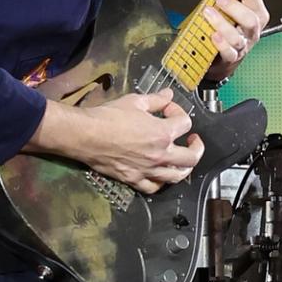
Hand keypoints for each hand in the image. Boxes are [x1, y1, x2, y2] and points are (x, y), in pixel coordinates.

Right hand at [78, 88, 202, 193]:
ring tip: (183, 160)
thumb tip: (168, 94)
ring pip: (177, 176)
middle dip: (196, 147)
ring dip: (184, 167)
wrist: (85, 135)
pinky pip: (154, 187)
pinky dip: (161, 182)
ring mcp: (148, 170)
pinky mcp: (134, 179)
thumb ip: (156, 100)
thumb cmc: (108, 117)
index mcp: (163, 133)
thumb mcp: (135, 101)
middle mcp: (160, 154)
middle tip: (193, 140)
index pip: (185, 124)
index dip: (178, 112)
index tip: (167, 109)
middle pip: (191, 157)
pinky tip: (161, 175)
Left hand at [202, 0, 268, 77]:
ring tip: (207, 13)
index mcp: (256, 10)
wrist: (223, 53)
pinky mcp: (233, 57)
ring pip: (239, 36)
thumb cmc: (229, 22)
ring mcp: (244, 44)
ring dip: (222, 24)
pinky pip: (230, 53)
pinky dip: (222, 45)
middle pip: (250, 17)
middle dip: (233, 6)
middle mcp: (253, 28)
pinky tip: (212, 36)